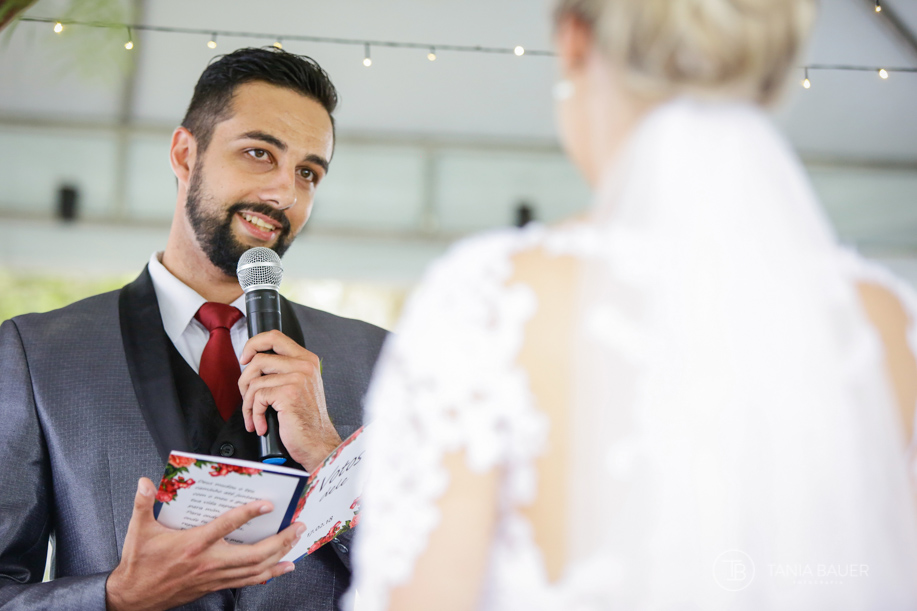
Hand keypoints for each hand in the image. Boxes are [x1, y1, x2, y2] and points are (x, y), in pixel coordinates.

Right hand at [106, 478, 303, 610]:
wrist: (133, 597)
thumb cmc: (140, 564)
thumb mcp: (139, 531)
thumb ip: (143, 504)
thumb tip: (144, 482)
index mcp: (193, 544)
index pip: (226, 526)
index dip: (248, 514)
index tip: (267, 504)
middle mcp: (209, 562)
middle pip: (253, 554)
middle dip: (280, 540)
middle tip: (297, 526)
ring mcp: (215, 576)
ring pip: (255, 569)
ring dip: (279, 555)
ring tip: (296, 541)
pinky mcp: (216, 585)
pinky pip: (248, 581)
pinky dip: (269, 574)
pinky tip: (282, 567)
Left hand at [239, 330, 341, 471]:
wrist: (318, 442)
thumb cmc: (306, 419)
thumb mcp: (300, 386)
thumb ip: (284, 371)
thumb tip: (253, 365)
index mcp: (307, 360)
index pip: (274, 337)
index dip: (253, 344)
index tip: (245, 358)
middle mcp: (304, 365)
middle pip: (258, 358)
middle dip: (244, 380)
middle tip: (246, 397)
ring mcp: (297, 378)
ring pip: (254, 381)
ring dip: (247, 403)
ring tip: (253, 416)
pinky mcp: (288, 393)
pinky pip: (257, 397)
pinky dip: (254, 414)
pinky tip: (261, 425)